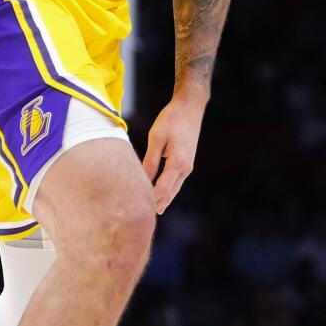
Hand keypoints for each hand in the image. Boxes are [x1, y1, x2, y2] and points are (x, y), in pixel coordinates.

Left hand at [141, 89, 206, 213]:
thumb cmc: (172, 119)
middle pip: (169, 193)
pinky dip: (168, 190)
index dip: (148, 199)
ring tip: (152, 212)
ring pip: (174, 189)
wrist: (190, 106)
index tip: (135, 207)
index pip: (161, 189)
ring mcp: (188, 166)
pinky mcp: (187, 161)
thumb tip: (143, 179)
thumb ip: (150, 160)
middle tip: (142, 219)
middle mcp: (185, 168)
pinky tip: (161, 195)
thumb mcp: (156, 138)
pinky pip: (176, 181)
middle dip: (156, 205)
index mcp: (177, 163)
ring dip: (164, 200)